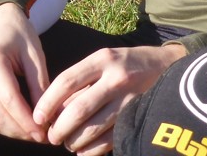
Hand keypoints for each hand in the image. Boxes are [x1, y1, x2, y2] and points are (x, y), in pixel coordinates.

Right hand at [0, 3, 49, 142]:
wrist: (1, 21)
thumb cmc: (21, 34)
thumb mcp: (35, 55)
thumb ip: (39, 85)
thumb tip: (46, 118)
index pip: (9, 99)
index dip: (26, 120)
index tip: (44, 132)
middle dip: (21, 130)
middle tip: (42, 138)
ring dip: (13, 131)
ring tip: (35, 135)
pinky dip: (5, 124)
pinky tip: (22, 127)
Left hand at [33, 44, 186, 155]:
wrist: (170, 67)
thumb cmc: (127, 64)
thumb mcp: (105, 60)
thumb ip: (82, 80)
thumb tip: (54, 109)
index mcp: (102, 59)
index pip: (66, 82)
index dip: (47, 102)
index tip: (37, 117)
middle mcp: (116, 78)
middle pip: (78, 109)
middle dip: (60, 127)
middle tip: (51, 136)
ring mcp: (130, 98)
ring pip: (94, 127)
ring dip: (75, 141)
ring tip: (68, 144)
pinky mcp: (140, 116)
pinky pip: (111, 139)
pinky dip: (93, 150)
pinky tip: (84, 151)